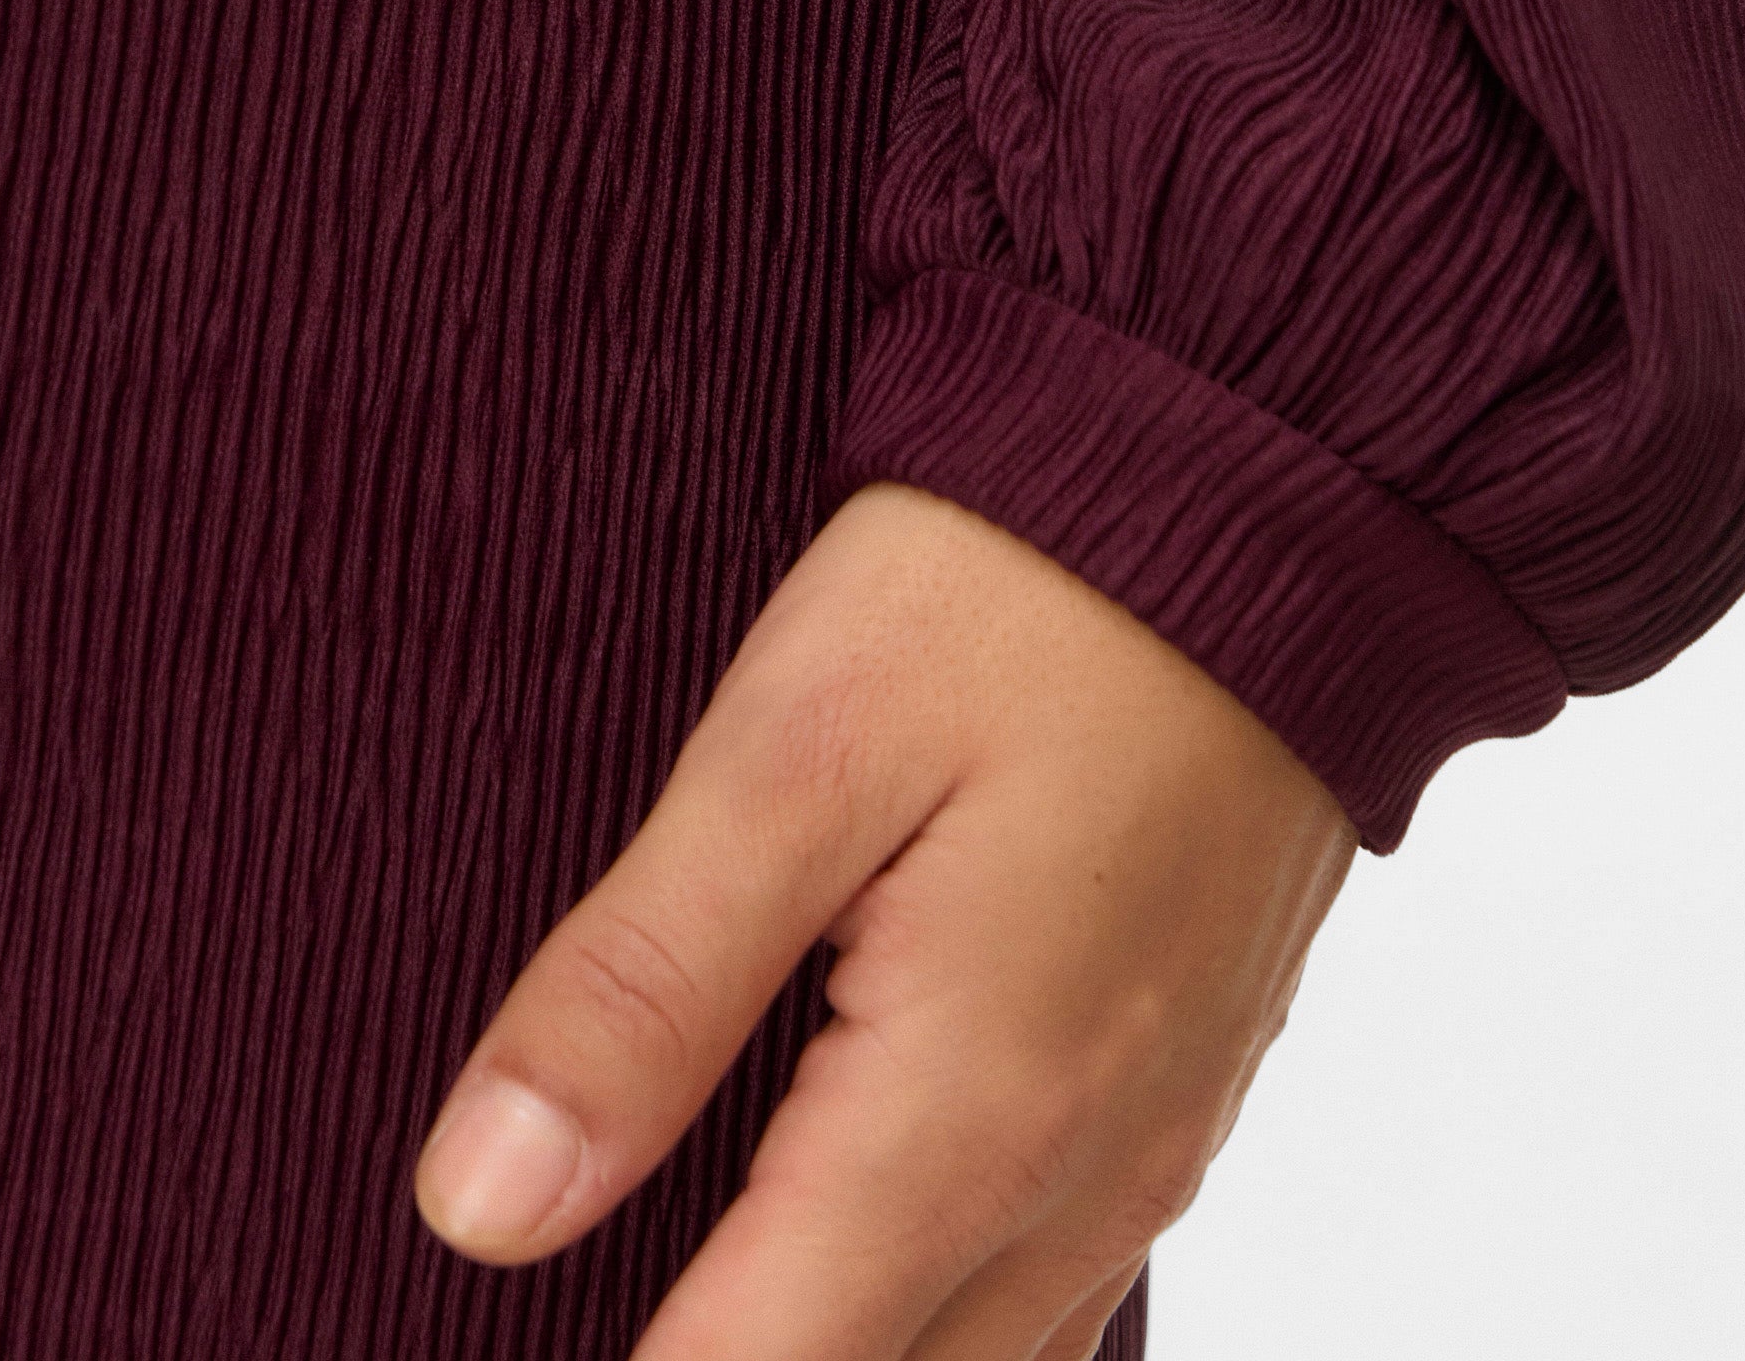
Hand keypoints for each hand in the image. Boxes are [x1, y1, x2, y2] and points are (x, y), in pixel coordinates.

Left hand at [411, 481, 1353, 1359]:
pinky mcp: (1182, 1092)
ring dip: (826, 1336)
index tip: (499, 1307)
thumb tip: (478, 1207)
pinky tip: (834, 1214)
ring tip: (685, 1252)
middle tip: (578, 1272)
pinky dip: (927, 1299)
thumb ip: (641, 990)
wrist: (1267, 473)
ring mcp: (1153, 1149)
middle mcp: (1081, 1182)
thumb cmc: (1023, 583)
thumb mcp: (793, 745)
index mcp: (967, 1118)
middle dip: (720, 1358)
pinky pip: (1049, 1289)